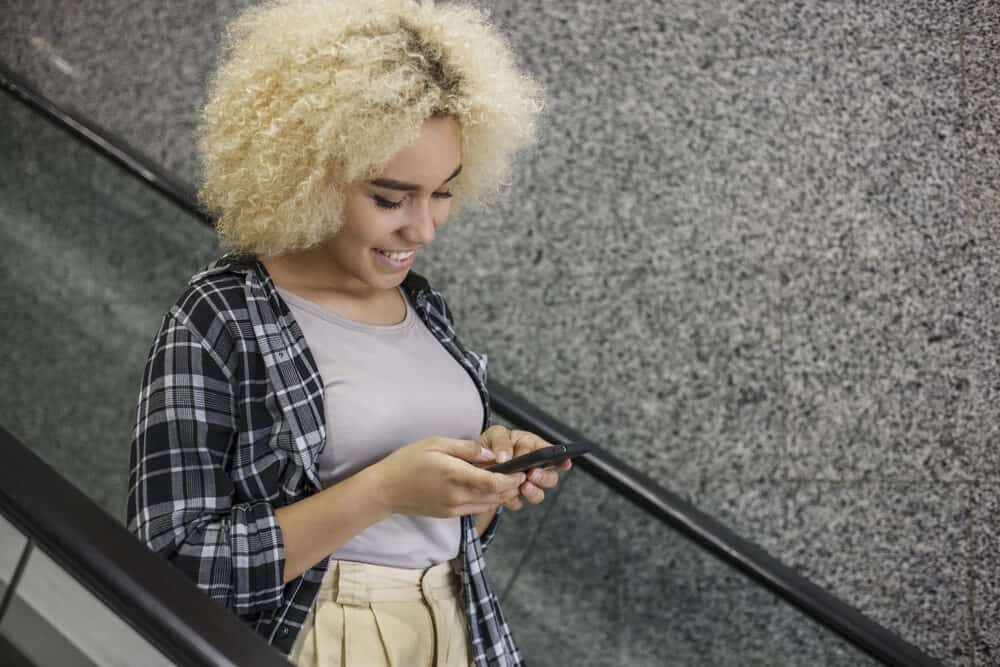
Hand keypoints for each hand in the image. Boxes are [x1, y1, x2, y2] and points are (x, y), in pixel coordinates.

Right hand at [370, 437, 525, 517]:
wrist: (384, 490)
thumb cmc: (407, 461)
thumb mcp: (436, 444)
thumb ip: (466, 448)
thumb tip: (490, 454)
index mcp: (454, 476)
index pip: (493, 483)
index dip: (512, 479)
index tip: (522, 470)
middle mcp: (457, 496)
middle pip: (495, 496)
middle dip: (511, 486)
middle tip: (520, 473)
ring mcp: (453, 508)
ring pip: (488, 504)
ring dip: (501, 494)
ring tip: (508, 479)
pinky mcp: (449, 514)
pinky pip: (476, 509)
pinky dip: (487, 499)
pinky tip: (487, 488)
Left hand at [479, 426, 571, 509]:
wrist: (473, 464)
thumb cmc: (489, 445)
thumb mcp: (495, 435)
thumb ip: (502, 442)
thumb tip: (506, 457)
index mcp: (532, 447)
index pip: (550, 451)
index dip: (556, 457)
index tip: (560, 461)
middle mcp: (533, 467)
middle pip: (551, 476)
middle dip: (544, 477)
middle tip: (532, 474)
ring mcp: (525, 484)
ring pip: (539, 493)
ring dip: (533, 491)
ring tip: (523, 487)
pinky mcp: (513, 497)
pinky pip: (518, 503)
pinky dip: (513, 500)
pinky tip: (506, 496)